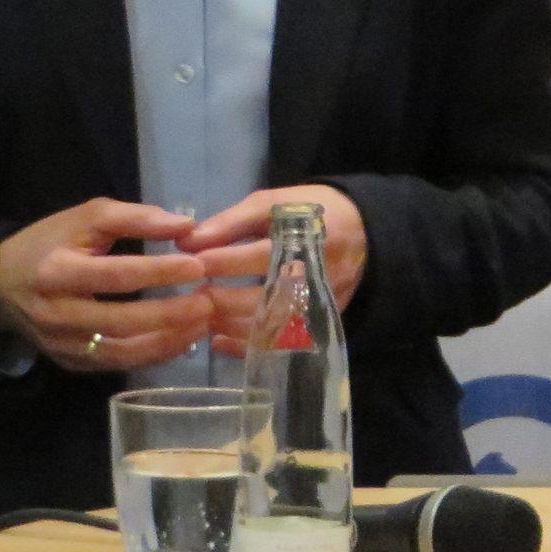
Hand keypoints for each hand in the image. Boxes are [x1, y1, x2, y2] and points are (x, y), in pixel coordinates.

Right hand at [0, 198, 210, 374]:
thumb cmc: (49, 243)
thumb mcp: (84, 217)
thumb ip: (135, 218)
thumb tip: (186, 226)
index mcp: (57, 271)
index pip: (116, 275)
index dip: (158, 272)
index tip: (197, 266)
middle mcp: (57, 314)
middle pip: (120, 321)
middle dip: (169, 314)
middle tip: (208, 301)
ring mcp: (62, 345)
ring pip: (121, 351)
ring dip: (167, 341)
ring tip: (203, 324)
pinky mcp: (69, 364)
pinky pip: (117, 365)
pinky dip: (151, 355)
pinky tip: (180, 340)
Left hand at [176, 185, 367, 358]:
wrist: (363, 234)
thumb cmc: (309, 213)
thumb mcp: (273, 204)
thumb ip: (230, 223)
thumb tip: (187, 241)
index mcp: (306, 242)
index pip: (262, 255)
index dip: (225, 260)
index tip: (192, 261)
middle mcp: (313, 279)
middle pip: (266, 299)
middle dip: (224, 299)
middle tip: (193, 294)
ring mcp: (316, 307)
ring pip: (271, 328)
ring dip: (230, 324)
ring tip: (199, 314)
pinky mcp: (316, 327)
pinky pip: (278, 345)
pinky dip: (244, 347)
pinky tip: (217, 340)